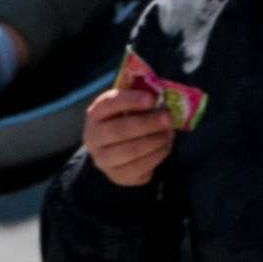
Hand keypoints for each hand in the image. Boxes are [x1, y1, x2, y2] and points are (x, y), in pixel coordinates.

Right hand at [81, 69, 179, 188]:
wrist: (113, 153)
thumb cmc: (124, 122)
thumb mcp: (126, 107)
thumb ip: (137, 96)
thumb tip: (155, 86)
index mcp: (94, 115)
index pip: (108, 104)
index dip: (130, 100)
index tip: (151, 99)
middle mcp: (93, 138)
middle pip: (119, 130)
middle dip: (147, 123)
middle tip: (167, 118)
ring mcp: (103, 159)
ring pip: (131, 150)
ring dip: (155, 140)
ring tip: (169, 133)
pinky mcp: (118, 176)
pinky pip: (140, 167)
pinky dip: (157, 155)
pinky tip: (165, 146)